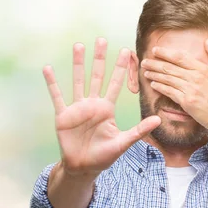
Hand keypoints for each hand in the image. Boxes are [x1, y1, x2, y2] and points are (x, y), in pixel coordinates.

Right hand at [44, 38, 160, 177]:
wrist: (84, 167)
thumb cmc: (104, 156)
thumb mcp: (124, 142)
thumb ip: (139, 130)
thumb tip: (159, 120)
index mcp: (107, 109)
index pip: (115, 84)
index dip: (120, 68)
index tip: (126, 51)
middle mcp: (92, 104)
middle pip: (97, 76)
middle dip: (100, 59)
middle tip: (103, 39)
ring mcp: (77, 108)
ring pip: (78, 81)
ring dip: (78, 64)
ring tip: (79, 45)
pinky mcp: (63, 115)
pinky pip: (57, 96)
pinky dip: (52, 83)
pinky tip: (48, 68)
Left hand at [140, 39, 207, 131]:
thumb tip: (207, 42)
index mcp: (203, 69)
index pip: (180, 57)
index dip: (166, 53)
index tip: (156, 50)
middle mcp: (195, 78)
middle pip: (170, 67)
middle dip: (155, 63)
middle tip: (144, 61)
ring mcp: (190, 90)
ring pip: (167, 79)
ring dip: (154, 74)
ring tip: (145, 71)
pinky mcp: (186, 102)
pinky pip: (169, 92)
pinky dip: (160, 87)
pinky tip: (153, 84)